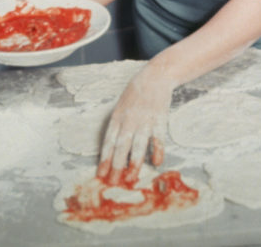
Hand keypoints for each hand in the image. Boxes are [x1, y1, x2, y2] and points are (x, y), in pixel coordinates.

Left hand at [97, 62, 174, 185]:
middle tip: (113, 183)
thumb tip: (112, 147)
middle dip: (116, 166)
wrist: (156, 76)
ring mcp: (145, 120)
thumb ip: (118, 124)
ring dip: (134, 163)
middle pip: (121, 146)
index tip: (100, 174)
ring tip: (131, 178)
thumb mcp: (121, 105)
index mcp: (117, 116)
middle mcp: (129, 119)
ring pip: (138, 145)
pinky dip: (158, 150)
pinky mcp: (160, 119)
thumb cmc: (136, 92)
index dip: (104, 158)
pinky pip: (158, 138)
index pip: (108, 141)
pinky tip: (156, 163)